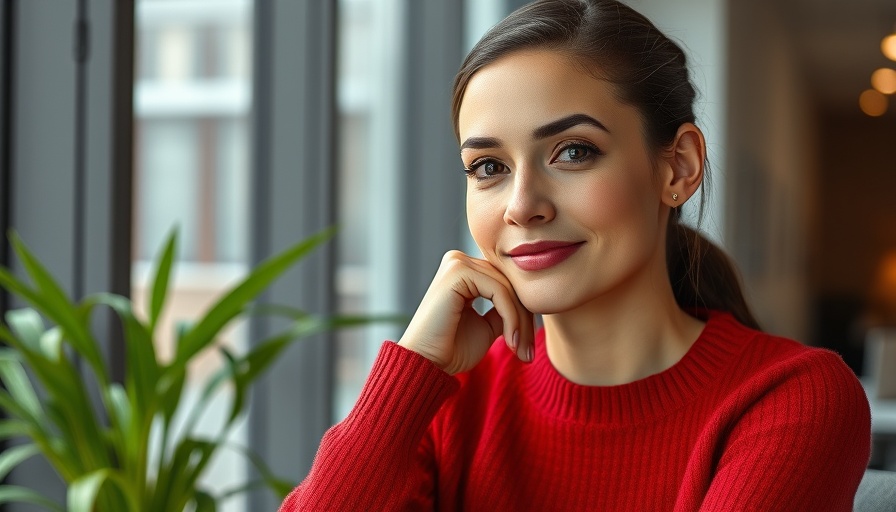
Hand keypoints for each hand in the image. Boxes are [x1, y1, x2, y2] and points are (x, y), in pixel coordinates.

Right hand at [398, 250, 534, 374]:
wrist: (426, 364)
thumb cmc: (452, 349)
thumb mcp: (488, 326)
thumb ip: (505, 310)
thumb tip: (530, 305)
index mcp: (465, 271)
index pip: (506, 284)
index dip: (523, 314)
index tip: (529, 347)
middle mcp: (460, 261)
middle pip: (509, 284)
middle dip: (525, 319)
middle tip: (529, 353)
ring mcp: (457, 263)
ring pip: (508, 288)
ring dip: (521, 322)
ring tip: (522, 351)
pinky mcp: (458, 272)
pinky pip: (499, 291)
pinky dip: (511, 317)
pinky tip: (511, 340)